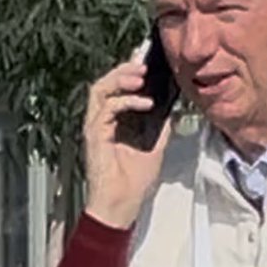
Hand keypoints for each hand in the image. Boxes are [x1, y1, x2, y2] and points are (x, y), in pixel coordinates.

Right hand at [84, 56, 172, 229]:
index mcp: (114, 123)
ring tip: (141, 77)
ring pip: (99, 90)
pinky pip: (106, 108)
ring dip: (120, 79)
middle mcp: (101, 122)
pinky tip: (145, 103)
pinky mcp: (93, 135)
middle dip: (124, 70)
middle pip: (105, 84)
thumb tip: (173, 110)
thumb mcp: (156, 149)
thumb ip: (161, 128)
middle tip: (143, 65)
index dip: (128, 73)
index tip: (146, 62)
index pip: (117, 90)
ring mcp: (95, 127)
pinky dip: (126, 101)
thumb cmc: (134, 183)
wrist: (122, 205)